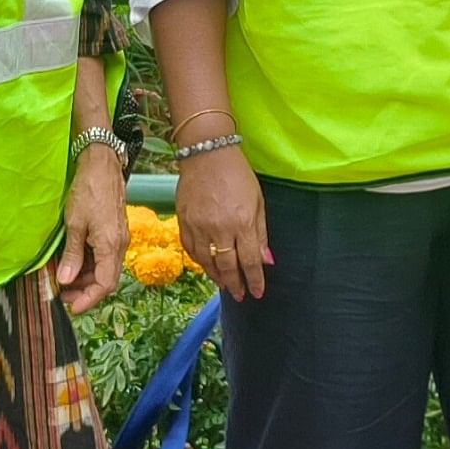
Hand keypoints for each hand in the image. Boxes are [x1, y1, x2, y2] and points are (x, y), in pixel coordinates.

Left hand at [53, 148, 127, 314]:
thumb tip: (66, 280)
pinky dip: (89, 264)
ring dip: (86, 278)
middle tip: (62, 294)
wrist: (102, 164)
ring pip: (105, 269)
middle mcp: (119, 246)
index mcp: (111, 246)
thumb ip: (72, 255)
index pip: (104, 285)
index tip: (71, 307)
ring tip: (63, 278)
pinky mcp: (114, 232)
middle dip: (85, 291)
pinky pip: (104, 256)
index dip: (88, 299)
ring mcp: (118, 239)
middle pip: (106, 280)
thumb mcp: (74, 224)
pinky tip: (73, 261)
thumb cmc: (88, 190)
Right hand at [174, 145, 272, 301]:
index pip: (249, 261)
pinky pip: (191, 250)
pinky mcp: (184, 222)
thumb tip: (266, 260)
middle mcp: (220, 228)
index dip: (254, 280)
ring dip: (217, 277)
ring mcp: (199, 226)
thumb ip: (260, 233)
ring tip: (225, 285)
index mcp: (242, 222)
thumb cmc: (237, 175)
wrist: (206, 153)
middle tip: (241, 295)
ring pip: (207, 262)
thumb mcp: (258, 201)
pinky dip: (200, 262)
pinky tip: (207, 267)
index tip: (257, 293)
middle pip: (228, 267)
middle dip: (236, 284)